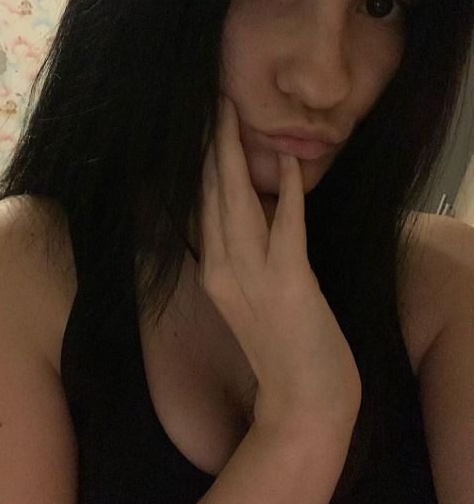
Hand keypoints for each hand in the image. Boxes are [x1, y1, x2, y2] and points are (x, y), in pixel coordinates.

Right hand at [199, 96, 360, 433]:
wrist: (302, 401)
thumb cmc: (280, 347)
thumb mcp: (250, 295)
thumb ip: (241, 254)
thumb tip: (249, 208)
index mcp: (213, 271)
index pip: (202, 205)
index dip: (201, 162)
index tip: (201, 126)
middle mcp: (221, 269)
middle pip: (211, 195)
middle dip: (209, 145)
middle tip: (208, 101)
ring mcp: (253, 277)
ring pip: (237, 204)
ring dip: (235, 156)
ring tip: (229, 113)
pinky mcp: (290, 284)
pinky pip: (286, 228)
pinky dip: (288, 193)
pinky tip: (288, 162)